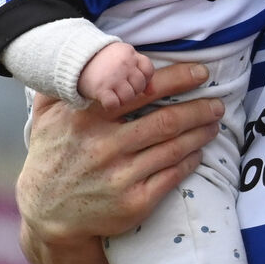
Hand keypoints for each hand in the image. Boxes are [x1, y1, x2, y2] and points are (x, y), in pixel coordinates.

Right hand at [15, 62, 222, 263]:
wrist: (47, 213)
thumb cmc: (52, 156)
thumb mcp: (47, 116)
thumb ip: (62, 83)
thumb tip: (81, 50)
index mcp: (86, 118)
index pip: (140, 91)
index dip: (176, 79)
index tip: (199, 73)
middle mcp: (104, 146)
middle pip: (166, 120)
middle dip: (199, 108)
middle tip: (218, 101)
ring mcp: (119, 176)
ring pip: (174, 148)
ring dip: (200, 132)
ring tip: (214, 122)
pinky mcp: (133, 202)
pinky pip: (172, 175)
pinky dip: (190, 161)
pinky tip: (198, 151)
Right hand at [77, 41, 154, 110]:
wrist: (72, 58)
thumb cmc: (100, 60)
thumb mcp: (121, 57)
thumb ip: (139, 69)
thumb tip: (152, 91)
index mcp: (129, 53)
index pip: (148, 70)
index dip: (143, 79)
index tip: (132, 80)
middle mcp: (124, 64)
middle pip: (139, 85)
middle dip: (132, 90)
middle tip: (120, 88)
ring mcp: (113, 76)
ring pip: (129, 97)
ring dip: (122, 99)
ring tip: (113, 94)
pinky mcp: (101, 88)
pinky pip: (114, 104)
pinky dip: (111, 105)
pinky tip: (105, 100)